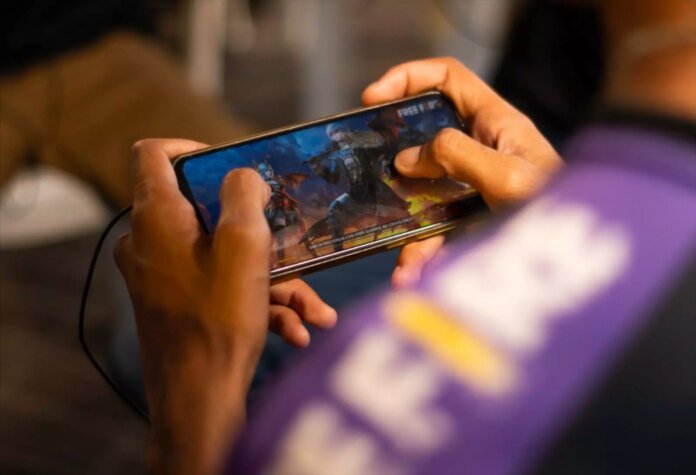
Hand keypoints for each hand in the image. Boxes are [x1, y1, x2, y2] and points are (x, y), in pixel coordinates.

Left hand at [113, 139, 332, 473]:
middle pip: (203, 211)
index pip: (153, 153)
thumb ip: (243, 193)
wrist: (198, 399)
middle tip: (289, 238)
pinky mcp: (174, 305)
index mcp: (157, 217)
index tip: (229, 162)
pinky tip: (297, 330)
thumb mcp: (245, 245)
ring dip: (273, 279)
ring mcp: (160, 276)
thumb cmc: (218, 319)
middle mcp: (149, 243)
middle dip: (258, 230)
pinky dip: (258, 303)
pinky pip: (219, 289)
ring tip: (314, 308)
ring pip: (222, 258)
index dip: (191, 146)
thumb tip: (243, 176)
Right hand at [362, 58, 562, 287]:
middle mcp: (479, 148)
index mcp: (493, 122)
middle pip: (425, 137)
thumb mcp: (506, 175)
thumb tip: (407, 159)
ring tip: (403, 271)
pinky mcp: (470, 220)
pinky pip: (436, 231)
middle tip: (371, 177)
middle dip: (396, 160)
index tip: (373, 98)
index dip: (408, 77)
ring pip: (424, 194)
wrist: (587, 258)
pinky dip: (423, 256)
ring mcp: (472, 186)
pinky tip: (413, 280)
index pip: (446, 78)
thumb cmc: (559, 208)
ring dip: (409, 230)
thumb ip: (457, 156)